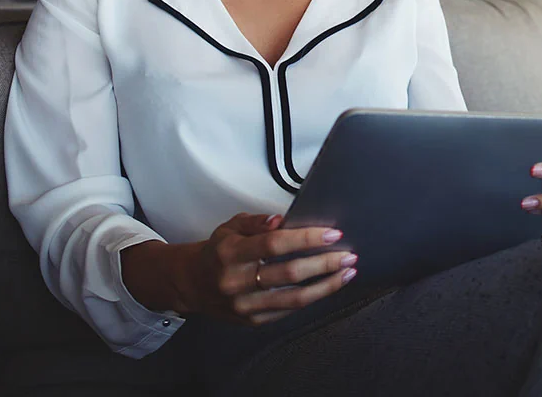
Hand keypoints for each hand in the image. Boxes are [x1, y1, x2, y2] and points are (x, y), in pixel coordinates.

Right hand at [173, 212, 357, 324]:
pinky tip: (328, 286)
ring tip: (347, 273)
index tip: (332, 234)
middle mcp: (237, 281)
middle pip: (289, 274)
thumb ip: (257, 222)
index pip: (274, 244)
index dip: (306, 238)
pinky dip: (312, 298)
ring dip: (326, 285)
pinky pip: (288, 311)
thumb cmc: (218, 251)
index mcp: (231, 252)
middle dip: (324, 263)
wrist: (193, 284)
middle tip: (348, 255)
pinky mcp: (253, 321)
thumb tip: (281, 219)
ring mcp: (245, 305)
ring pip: (294, 298)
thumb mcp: (231, 226)